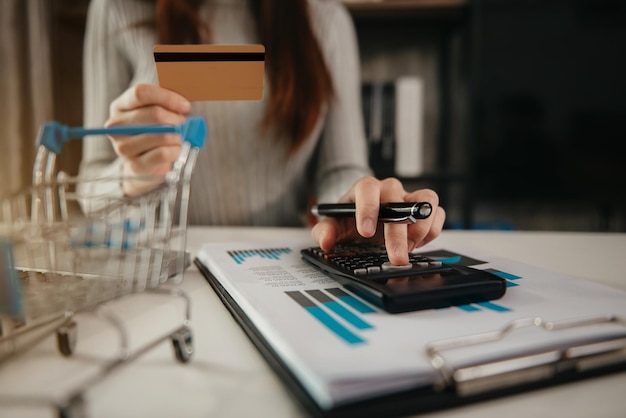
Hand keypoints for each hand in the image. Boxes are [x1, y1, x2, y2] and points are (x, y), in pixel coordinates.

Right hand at [106, 84, 191, 194]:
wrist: (146, 162)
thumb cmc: (154, 130)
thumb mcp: (157, 111)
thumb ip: (168, 103)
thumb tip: (185, 104)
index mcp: (120, 106)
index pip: (141, 93)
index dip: (167, 98)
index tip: (185, 106)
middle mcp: (116, 126)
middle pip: (154, 114)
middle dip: (176, 119)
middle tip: (185, 124)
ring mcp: (123, 147)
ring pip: (160, 136)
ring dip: (178, 136)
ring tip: (181, 137)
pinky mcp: (135, 165)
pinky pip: (163, 154)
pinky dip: (176, 150)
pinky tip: (177, 148)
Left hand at [311, 177, 445, 264]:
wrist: (363, 217)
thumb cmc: (349, 218)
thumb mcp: (332, 224)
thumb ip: (324, 231)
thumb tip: (326, 241)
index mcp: (365, 189)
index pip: (368, 189)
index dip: (368, 209)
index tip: (366, 232)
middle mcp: (389, 189)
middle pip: (398, 202)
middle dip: (398, 233)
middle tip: (396, 257)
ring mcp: (409, 197)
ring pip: (426, 201)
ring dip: (420, 229)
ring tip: (408, 249)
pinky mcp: (425, 208)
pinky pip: (438, 214)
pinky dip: (432, 231)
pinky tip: (417, 245)